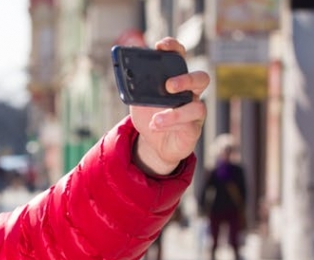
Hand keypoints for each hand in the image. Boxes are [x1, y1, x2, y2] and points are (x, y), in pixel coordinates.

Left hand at [130, 37, 210, 175]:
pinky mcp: (193, 128)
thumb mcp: (138, 102)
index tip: (160, 45)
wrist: (153, 145)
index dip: (173, 48)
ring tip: (155, 119)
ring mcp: (194, 111)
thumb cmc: (149, 117)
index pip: (179, 58)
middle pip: (201, 78)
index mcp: (176, 80)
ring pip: (196, 105)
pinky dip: (170, 124)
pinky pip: (188, 124)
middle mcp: (190, 93)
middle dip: (186, 79)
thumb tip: (127, 76)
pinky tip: (155, 125)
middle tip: (169, 85)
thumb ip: (136, 90)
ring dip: (174, 112)